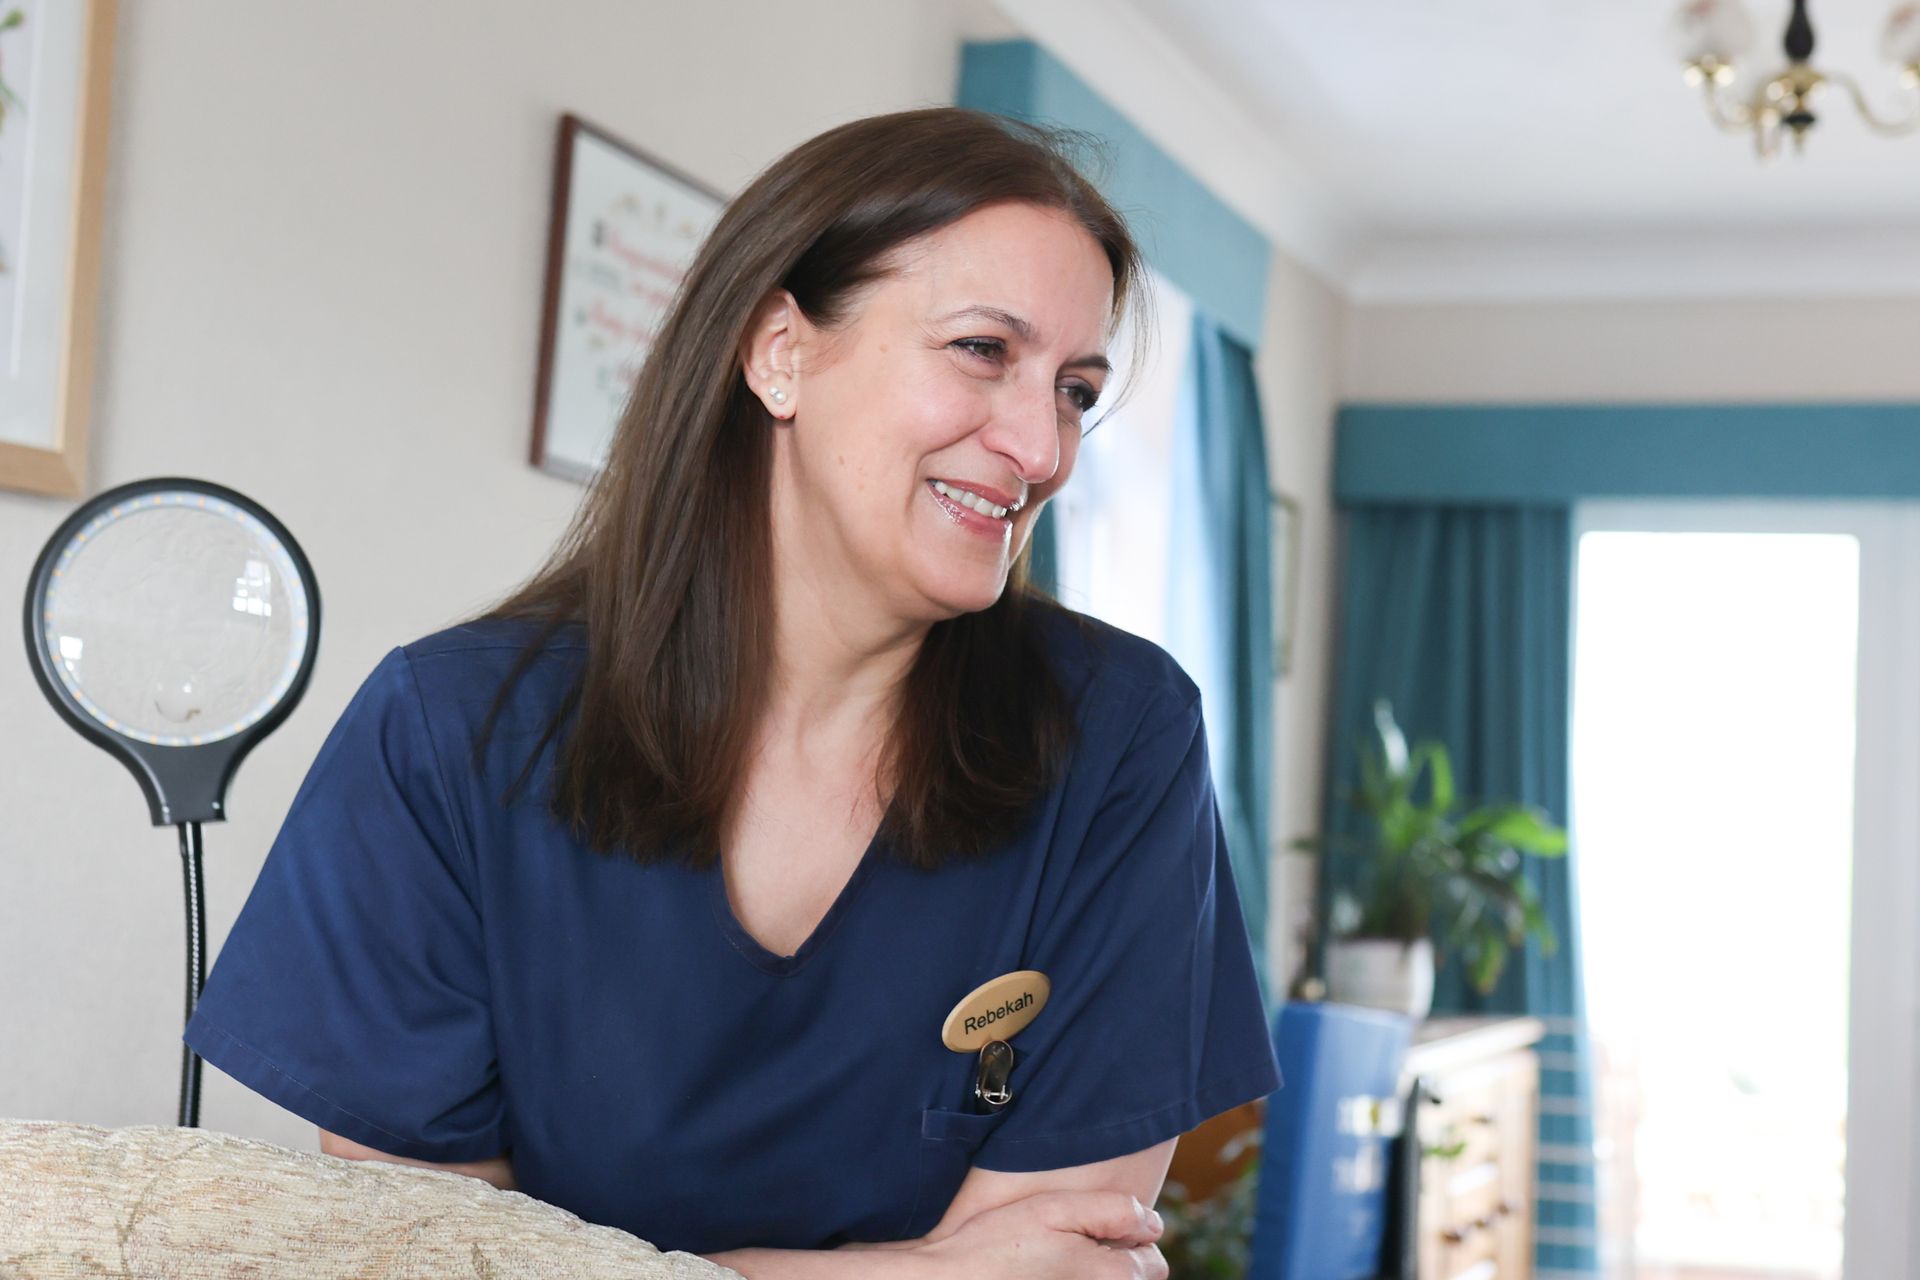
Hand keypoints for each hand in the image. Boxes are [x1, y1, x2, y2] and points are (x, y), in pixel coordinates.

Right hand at [905, 1190, 1166, 1278]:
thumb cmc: (999, 1244)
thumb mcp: (1056, 1209)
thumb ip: (1114, 1211)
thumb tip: (1153, 1223)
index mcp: (1113, 1277)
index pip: (1153, 1262)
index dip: (1129, 1237)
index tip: (1094, 1228)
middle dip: (1115, 1260)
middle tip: (1073, 1242)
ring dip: (1094, 1272)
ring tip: (1055, 1259)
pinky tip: (1043, 1274)